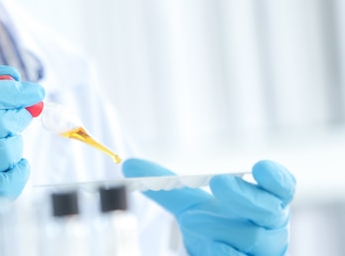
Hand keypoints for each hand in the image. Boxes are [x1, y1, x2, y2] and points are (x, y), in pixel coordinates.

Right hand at [0, 65, 44, 206]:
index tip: (35, 91)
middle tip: (22, 115)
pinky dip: (17, 173)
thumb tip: (13, 77)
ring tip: (8, 142)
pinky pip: (2, 188)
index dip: (12, 93)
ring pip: (1, 154)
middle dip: (18, 117)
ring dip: (15, 145)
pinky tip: (13, 165)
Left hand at [122, 159, 295, 255]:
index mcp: (263, 202)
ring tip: (196, 222)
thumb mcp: (189, 204)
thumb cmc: (212, 226)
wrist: (214, 255)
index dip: (274, 177)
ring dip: (219, 228)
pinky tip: (210, 246)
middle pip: (270, 211)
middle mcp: (271, 227)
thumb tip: (129, 164)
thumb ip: (165, 185)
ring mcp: (264, 251)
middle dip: (244, 195)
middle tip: (219, 181)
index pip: (281, 186)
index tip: (258, 166)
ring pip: (251, 239)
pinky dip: (221, 251)